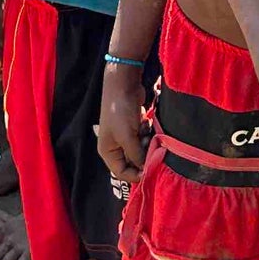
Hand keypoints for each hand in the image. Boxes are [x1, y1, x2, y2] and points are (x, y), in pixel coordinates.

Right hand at [96, 67, 148, 185]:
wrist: (123, 84)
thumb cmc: (121, 112)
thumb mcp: (128, 137)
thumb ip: (137, 156)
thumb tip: (145, 169)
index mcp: (108, 152)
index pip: (121, 173)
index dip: (135, 175)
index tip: (150, 170)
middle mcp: (115, 146)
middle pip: (132, 161)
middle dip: (143, 155)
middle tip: (149, 145)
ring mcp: (124, 135)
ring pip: (140, 149)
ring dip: (146, 142)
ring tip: (146, 130)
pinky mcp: (133, 125)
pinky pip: (143, 136)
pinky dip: (147, 131)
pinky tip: (145, 121)